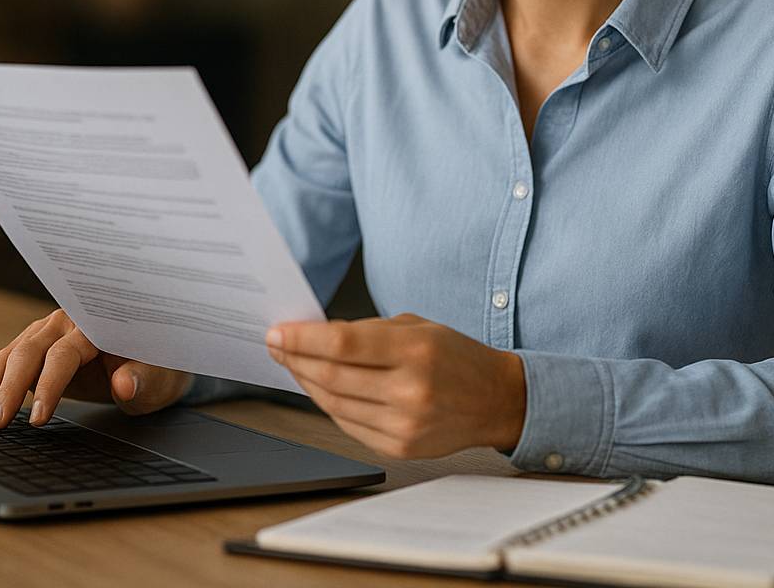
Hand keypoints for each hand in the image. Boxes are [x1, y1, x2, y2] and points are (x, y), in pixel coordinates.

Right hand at [0, 308, 192, 429]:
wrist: (153, 362)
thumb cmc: (158, 367)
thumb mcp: (159, 379)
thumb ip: (143, 380)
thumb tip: (124, 384)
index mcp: (95, 323)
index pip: (63, 354)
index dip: (49, 387)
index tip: (38, 419)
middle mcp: (66, 323)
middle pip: (27, 352)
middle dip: (9, 389)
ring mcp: (46, 334)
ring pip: (8, 356)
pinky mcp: (35, 349)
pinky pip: (6, 364)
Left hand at [265, 313, 526, 458]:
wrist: (496, 400)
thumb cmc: (457, 357)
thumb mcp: (419, 327)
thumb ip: (368, 330)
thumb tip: (315, 335)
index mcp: (416, 350)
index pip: (343, 343)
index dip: (303, 338)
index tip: (278, 332)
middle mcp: (410, 390)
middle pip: (332, 376)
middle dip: (295, 358)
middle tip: (277, 345)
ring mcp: (404, 424)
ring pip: (334, 403)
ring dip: (306, 382)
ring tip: (293, 363)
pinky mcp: (399, 447)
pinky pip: (347, 424)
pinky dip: (327, 405)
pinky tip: (319, 388)